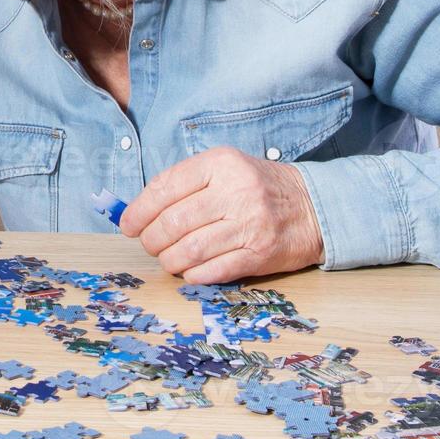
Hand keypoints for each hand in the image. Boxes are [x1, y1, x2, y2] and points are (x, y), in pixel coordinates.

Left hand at [119, 146, 324, 282]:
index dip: (139, 211)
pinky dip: (193, 275)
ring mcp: (249, 223)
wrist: (311, 206)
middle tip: (150, 245)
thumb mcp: (223, 169)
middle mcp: (235, 191)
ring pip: (190, 250)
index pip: (165, 187)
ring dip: (169, 260)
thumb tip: (138, 211)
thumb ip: (185, 185)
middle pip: (173, 222)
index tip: (128, 225)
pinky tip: (190, 271)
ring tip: (168, 259)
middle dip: (152, 239)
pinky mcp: (259, 254)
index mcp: (220, 164)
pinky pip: (213, 270)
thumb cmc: (256, 187)